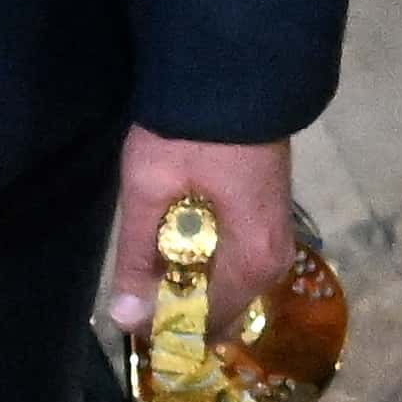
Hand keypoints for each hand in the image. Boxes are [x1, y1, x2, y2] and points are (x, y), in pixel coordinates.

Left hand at [105, 128, 296, 338]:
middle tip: (135, 289)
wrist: (232, 75)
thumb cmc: (189, 134)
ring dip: (189, 285)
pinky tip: (177, 248)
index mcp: (251, 262)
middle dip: (178, 308)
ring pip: (227, 288)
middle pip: (221, 310)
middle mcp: (274, 262)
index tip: (127, 316)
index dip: (164, 327)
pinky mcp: (269, 222)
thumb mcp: (149, 191)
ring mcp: (277, 242)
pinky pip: (235, 265)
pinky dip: (205, 267)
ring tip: (151, 266)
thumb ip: (138, 257)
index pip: (207, 323)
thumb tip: (124, 320)